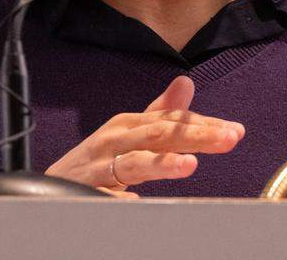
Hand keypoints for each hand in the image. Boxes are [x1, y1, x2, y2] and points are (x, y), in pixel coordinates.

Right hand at [45, 75, 243, 197]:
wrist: (51, 184)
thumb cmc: (98, 158)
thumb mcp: (128, 131)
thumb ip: (159, 112)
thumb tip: (186, 83)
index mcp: (129, 125)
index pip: (172, 120)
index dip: (204, 125)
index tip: (235, 131)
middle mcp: (116, 140)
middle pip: (159, 135)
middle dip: (195, 135)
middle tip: (228, 139)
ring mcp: (100, 166)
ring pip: (134, 163)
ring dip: (162, 164)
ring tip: (189, 166)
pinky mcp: (86, 191)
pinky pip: (105, 195)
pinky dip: (118, 197)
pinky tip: (137, 202)